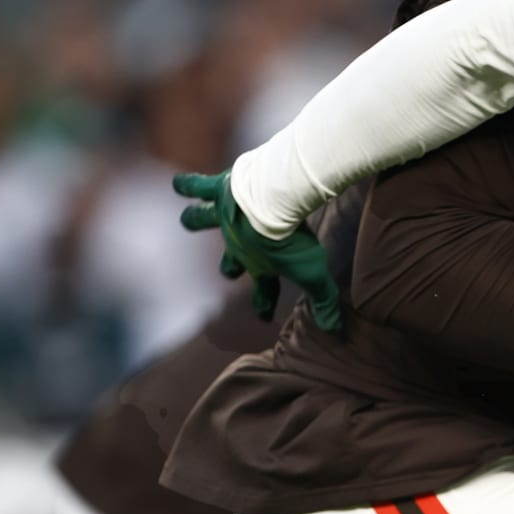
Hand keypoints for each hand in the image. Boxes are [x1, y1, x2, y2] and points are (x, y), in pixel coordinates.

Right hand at [174, 171, 342, 331]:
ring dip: (196, 220)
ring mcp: (225, 218)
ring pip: (204, 222)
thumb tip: (336, 331)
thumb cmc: (290, 241)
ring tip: (187, 218)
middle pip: (230, 261)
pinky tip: (177, 183)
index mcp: (259, 265)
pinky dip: (188, 185)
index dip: (265, 304)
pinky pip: (199, 187)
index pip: (263, 291)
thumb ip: (324, 301)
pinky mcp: (221, 191)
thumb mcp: (312, 272)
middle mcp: (237, 244)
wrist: (271, 205)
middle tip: (229, 271)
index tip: (264, 317)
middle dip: (229, 268)